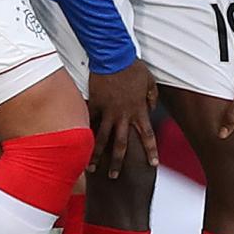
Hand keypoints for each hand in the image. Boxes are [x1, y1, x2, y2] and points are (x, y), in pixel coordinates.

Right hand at [87, 62, 158, 177]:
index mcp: (138, 111)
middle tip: (114, 176)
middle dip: (118, 162)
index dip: (151, 151)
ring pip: (102, 138)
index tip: (153, 164)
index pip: (148, 136)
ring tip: (92, 167)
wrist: (114, 57)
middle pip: (121, 145)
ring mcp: (107, 111)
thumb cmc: (133, 68)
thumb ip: (152, 97)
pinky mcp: (94, 105)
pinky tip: (79, 144)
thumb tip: (151, 107)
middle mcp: (123, 115)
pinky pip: (89, 121)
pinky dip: (85, 133)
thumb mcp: (150, 82)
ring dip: (97, 155)